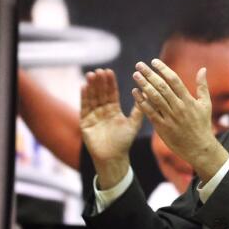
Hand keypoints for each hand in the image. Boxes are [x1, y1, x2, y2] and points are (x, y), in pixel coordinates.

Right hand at [79, 69, 142, 187]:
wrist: (112, 158)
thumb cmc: (124, 143)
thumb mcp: (134, 124)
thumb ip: (139, 109)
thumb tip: (145, 92)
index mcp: (113, 110)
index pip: (111, 93)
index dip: (110, 83)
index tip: (109, 72)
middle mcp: (102, 111)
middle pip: (100, 93)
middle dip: (100, 82)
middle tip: (100, 70)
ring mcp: (93, 116)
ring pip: (91, 98)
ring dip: (91, 86)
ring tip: (91, 74)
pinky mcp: (85, 123)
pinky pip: (84, 108)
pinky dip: (83, 97)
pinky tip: (83, 87)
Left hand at [131, 60, 228, 182]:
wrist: (198, 148)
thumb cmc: (202, 125)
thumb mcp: (205, 104)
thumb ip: (202, 86)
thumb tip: (203, 69)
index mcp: (188, 100)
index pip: (174, 80)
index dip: (163, 69)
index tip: (153, 61)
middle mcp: (178, 107)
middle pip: (162, 87)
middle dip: (150, 74)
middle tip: (139, 65)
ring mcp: (169, 117)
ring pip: (154, 98)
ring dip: (143, 85)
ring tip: (135, 75)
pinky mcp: (162, 127)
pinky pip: (149, 112)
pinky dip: (142, 102)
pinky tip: (135, 92)